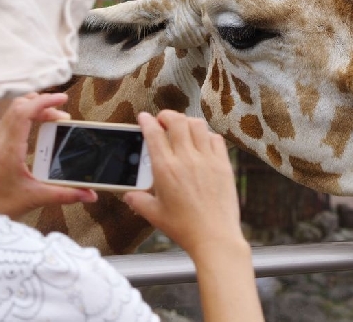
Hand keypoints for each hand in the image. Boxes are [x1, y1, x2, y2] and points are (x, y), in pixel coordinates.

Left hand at [0, 92, 96, 218]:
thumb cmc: (2, 205)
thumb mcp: (37, 198)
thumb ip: (66, 194)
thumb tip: (90, 194)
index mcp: (8, 150)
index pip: (23, 113)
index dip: (44, 101)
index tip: (62, 99)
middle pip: (19, 106)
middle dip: (44, 103)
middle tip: (62, 114)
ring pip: (13, 110)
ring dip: (34, 107)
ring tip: (54, 117)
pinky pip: (10, 118)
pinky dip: (26, 114)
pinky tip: (39, 123)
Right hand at [124, 111, 244, 261]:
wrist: (214, 237)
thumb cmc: (185, 228)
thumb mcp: (155, 215)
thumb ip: (139, 201)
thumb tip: (129, 195)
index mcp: (166, 169)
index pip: (154, 133)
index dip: (147, 121)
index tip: (144, 117)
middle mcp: (187, 159)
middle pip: (177, 121)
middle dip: (167, 115)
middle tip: (163, 120)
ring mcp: (207, 159)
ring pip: (197, 125)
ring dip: (187, 121)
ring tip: (182, 127)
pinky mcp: (223, 164)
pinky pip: (216, 138)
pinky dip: (207, 135)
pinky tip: (203, 142)